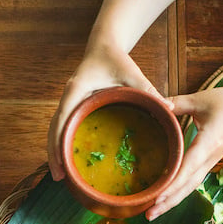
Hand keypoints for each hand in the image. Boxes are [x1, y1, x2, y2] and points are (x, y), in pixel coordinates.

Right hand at [48, 44, 165, 181]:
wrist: (103, 46)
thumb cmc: (116, 59)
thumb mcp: (133, 73)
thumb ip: (147, 90)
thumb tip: (169, 109)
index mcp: (77, 90)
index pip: (62, 118)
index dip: (58, 141)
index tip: (60, 161)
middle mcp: (68, 97)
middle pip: (54, 129)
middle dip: (53, 153)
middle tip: (58, 177)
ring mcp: (68, 102)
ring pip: (55, 130)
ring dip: (55, 151)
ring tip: (60, 175)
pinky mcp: (72, 106)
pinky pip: (63, 127)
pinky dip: (62, 142)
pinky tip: (67, 159)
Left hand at [147, 84, 222, 219]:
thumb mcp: (202, 98)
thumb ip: (177, 103)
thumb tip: (156, 104)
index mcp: (208, 143)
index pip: (188, 169)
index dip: (172, 184)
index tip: (157, 197)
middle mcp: (210, 158)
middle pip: (187, 186)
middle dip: (168, 202)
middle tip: (148, 215)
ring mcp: (211, 162)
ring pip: (190, 187)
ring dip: (172, 201)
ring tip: (152, 213)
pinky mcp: (210, 162)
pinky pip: (193, 180)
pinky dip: (179, 191)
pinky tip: (166, 197)